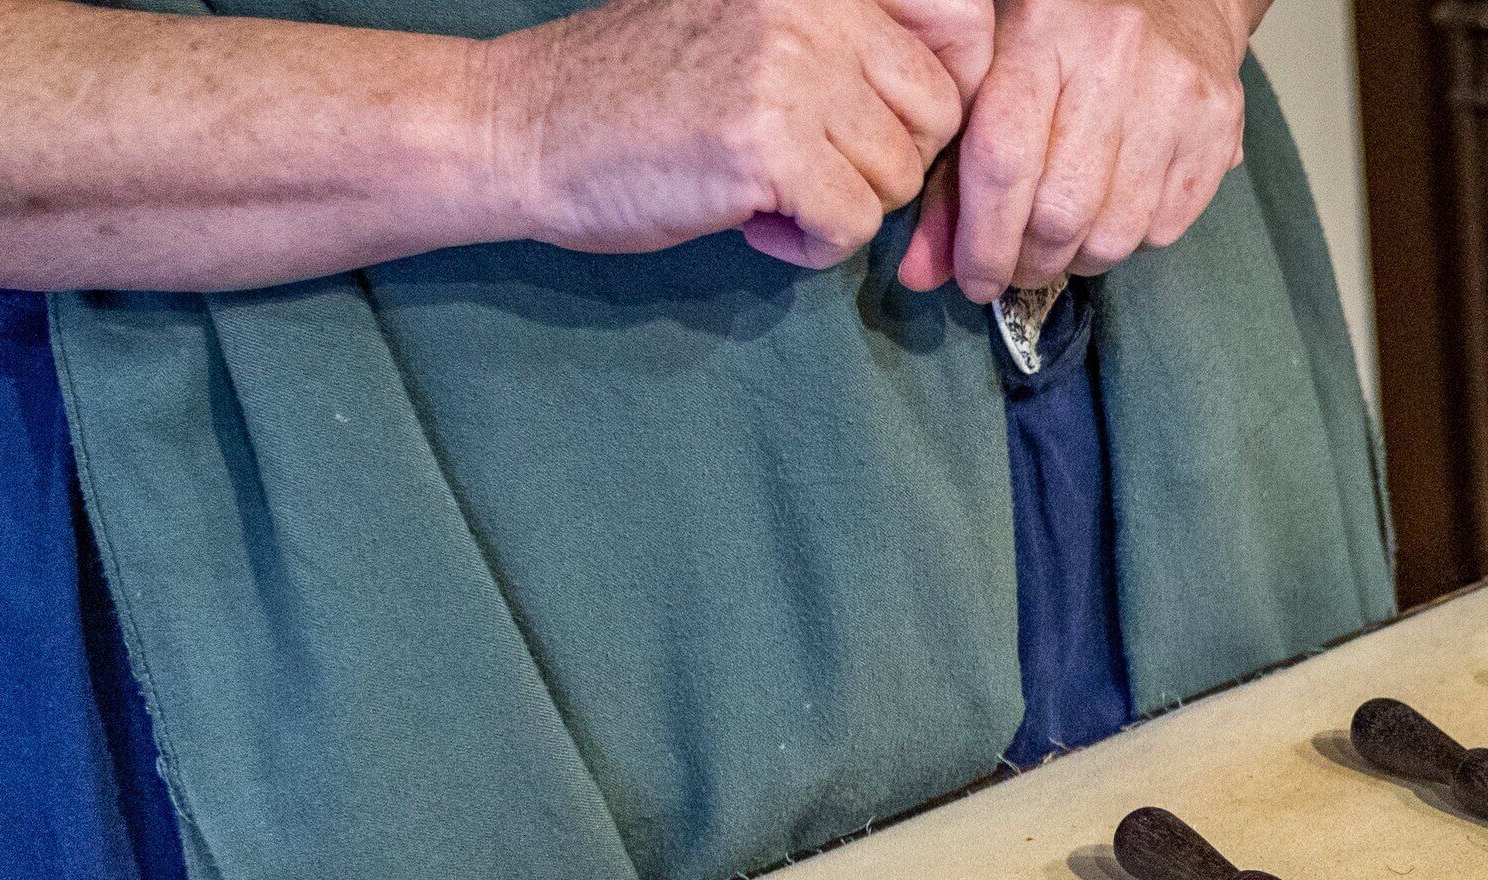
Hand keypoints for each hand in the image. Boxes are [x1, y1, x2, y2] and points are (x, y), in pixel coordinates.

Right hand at [485, 0, 995, 269]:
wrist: (524, 128)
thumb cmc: (644, 91)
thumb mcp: (758, 27)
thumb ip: (851, 42)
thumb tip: (963, 93)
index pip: (959, 18)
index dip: (955, 86)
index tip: (907, 125)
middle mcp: (813, 5)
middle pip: (938, 112)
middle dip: (890, 159)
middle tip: (814, 167)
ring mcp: (791, 70)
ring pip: (899, 176)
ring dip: (842, 205)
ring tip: (768, 187)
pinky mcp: (767, 144)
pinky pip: (852, 225)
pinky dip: (810, 247)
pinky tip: (752, 222)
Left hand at [910, 0, 1244, 299]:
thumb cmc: (1062, 40)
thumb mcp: (991, 76)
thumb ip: (951, 175)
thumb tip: (923, 275)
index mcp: (1041, 31)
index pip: (1005, 162)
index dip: (984, 241)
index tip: (974, 280)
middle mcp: (1116, 58)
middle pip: (1063, 210)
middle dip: (1030, 261)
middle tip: (1015, 268)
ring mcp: (1177, 95)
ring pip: (1116, 232)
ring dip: (1078, 260)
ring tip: (1060, 244)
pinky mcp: (1220, 128)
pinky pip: (1163, 230)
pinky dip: (1127, 243)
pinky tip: (1109, 215)